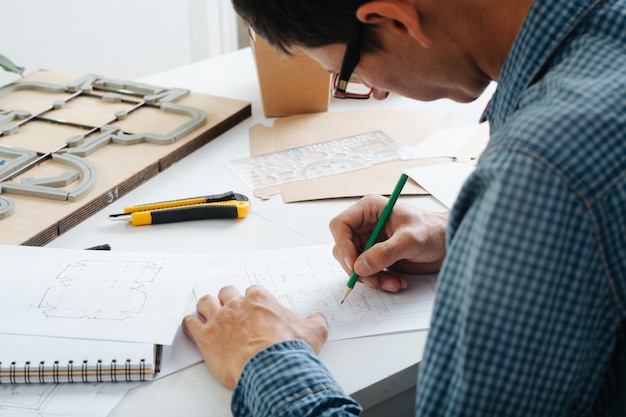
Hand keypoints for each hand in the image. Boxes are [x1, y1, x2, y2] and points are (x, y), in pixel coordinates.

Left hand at [182, 285, 327, 389]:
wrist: (272, 368)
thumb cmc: (289, 350)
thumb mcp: (313, 332)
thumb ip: (315, 322)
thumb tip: (318, 319)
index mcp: (261, 300)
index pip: (252, 290)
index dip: (251, 299)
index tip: (253, 307)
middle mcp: (238, 305)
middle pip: (226, 292)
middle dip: (227, 299)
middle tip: (230, 309)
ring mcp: (220, 320)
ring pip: (206, 302)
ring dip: (206, 307)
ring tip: (208, 313)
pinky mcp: (206, 337)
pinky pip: (191, 324)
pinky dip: (190, 324)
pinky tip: (192, 326)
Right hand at [330, 194, 447, 291]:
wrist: (449, 244)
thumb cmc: (434, 231)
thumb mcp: (410, 240)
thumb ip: (384, 252)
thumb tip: (360, 266)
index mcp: (369, 210)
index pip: (340, 225)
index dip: (343, 245)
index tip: (354, 264)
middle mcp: (366, 225)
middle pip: (343, 249)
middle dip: (358, 268)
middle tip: (374, 279)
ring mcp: (370, 242)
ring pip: (354, 264)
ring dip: (371, 278)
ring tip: (393, 283)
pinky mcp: (377, 257)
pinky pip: (367, 273)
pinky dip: (379, 281)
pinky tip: (397, 282)